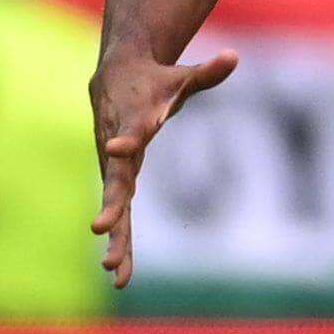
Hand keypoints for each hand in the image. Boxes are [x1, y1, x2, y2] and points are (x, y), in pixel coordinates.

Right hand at [89, 46, 238, 286]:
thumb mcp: (181, 79)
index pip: (129, 132)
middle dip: (110, 206)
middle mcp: (118, 152)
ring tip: (112, 269)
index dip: (125, 139)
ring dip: (115, 239)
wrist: (113, 82)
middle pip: (114, 181)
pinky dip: (121, 245)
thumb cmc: (152, 83)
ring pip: (115, 208)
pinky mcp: (118, 185)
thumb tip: (234, 56)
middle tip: (99, 228)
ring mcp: (115, 171)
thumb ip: (206, 73)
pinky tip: (120, 277)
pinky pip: (121, 219)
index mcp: (132, 123)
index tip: (117, 148)